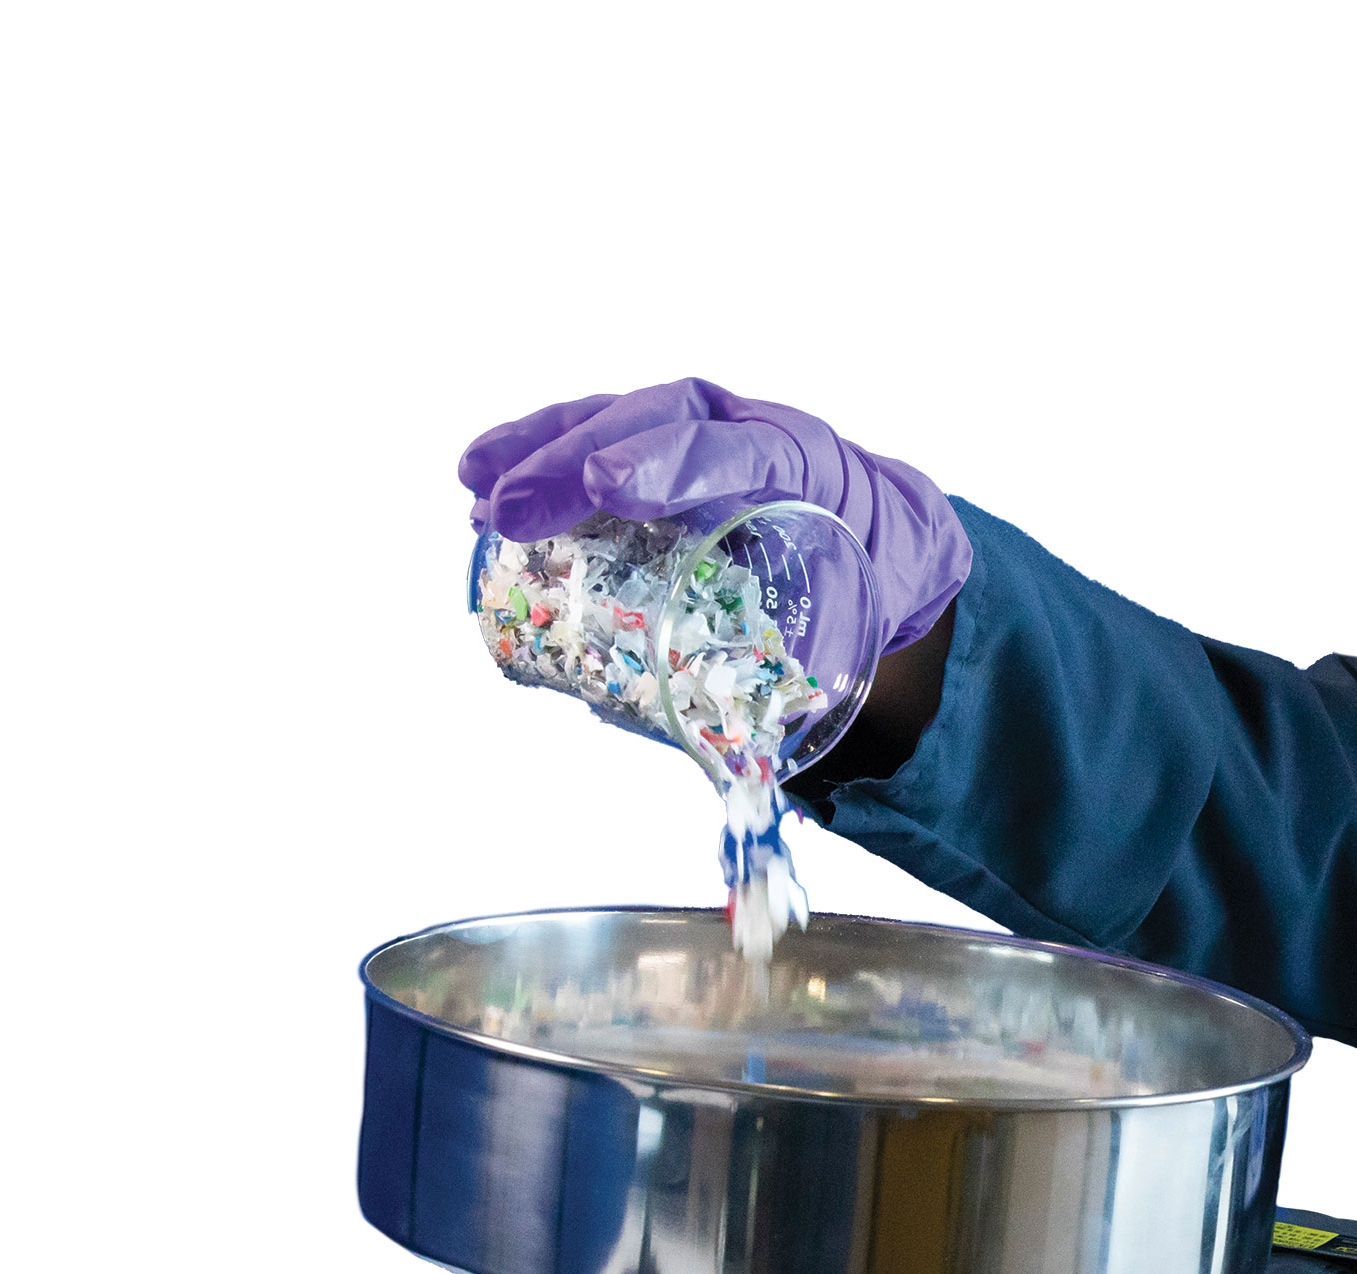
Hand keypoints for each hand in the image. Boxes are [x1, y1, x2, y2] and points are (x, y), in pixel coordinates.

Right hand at [456, 378, 971, 679]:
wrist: (879, 531)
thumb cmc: (861, 582)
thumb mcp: (854, 624)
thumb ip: (803, 682)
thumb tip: (746, 775)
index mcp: (807, 465)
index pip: (741, 450)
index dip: (673, 464)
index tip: (609, 487)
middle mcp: (747, 427)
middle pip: (655, 422)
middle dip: (573, 461)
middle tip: (510, 511)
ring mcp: (696, 424)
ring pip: (612, 416)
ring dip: (535, 450)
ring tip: (476, 492)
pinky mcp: (655, 436)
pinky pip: (590, 429)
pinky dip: (532, 448)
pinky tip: (478, 476)